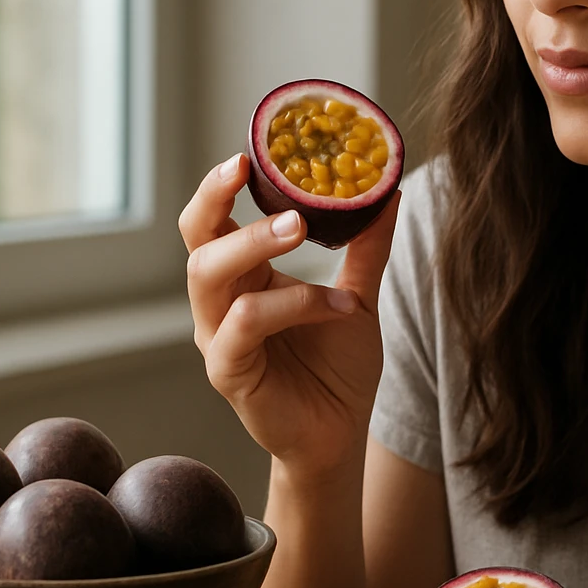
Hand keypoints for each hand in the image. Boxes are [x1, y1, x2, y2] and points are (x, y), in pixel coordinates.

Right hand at [179, 154, 401, 476]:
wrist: (341, 433)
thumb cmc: (338, 367)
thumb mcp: (358, 297)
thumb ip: (368, 247)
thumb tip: (391, 190)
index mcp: (245, 278)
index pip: (212, 221)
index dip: (219, 187)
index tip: (247, 154)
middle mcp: (222, 303)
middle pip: (196, 240)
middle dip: (218, 202)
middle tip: (253, 176)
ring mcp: (218, 337)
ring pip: (207, 277)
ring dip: (252, 245)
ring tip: (299, 229)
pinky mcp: (228, 371)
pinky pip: (245, 325)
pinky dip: (293, 305)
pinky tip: (336, 308)